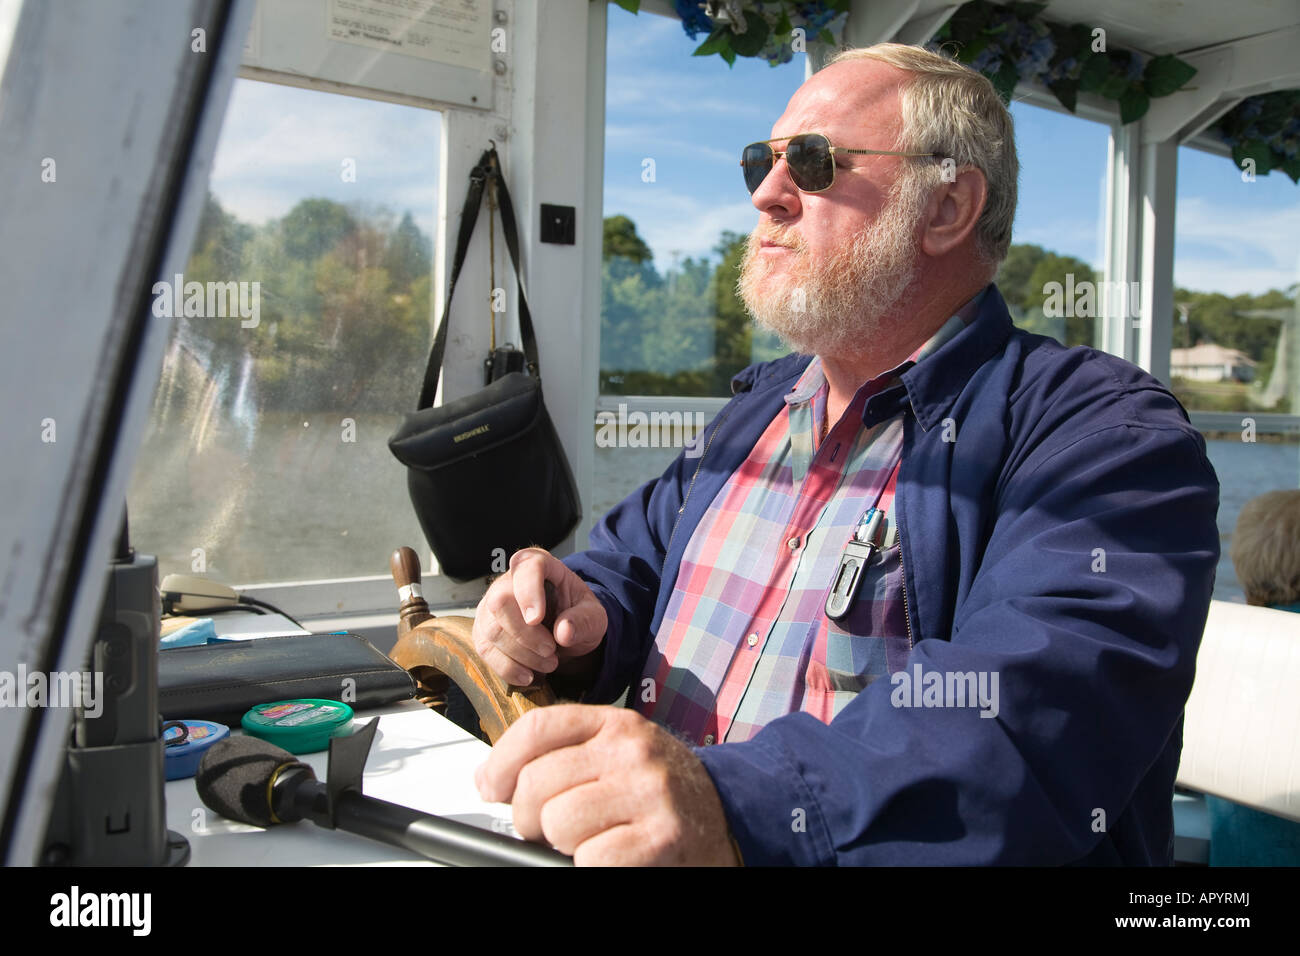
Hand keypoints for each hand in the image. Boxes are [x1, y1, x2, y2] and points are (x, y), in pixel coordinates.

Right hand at [472, 548, 606, 686]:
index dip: (528, 592)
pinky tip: (529, 675)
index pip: (526, 567)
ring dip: (522, 655)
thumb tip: (564, 632)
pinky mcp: (483, 631)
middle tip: (551, 651)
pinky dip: (508, 668)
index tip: (537, 618)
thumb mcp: (594, 617)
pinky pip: (486, 651)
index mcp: (539, 565)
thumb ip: (584, 621)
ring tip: (549, 663)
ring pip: (492, 630)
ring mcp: (491, 606)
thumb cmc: (577, 616)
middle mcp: (508, 581)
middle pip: (501, 603)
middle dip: (526, 635)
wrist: (564, 635)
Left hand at [474, 704, 738, 865]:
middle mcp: (633, 751)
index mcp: (616, 725)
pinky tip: (613, 856)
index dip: (502, 762)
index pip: (538, 729)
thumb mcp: (618, 754)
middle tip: (552, 828)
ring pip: (558, 822)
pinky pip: (591, 859)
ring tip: (593, 840)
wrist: (730, 817)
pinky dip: (592, 865)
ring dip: (565, 844)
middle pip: (538, 782)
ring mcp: (649, 793)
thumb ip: (564, 755)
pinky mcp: (661, 838)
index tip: (492, 787)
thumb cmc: (663, 791)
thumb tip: (493, 780)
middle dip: (531, 817)